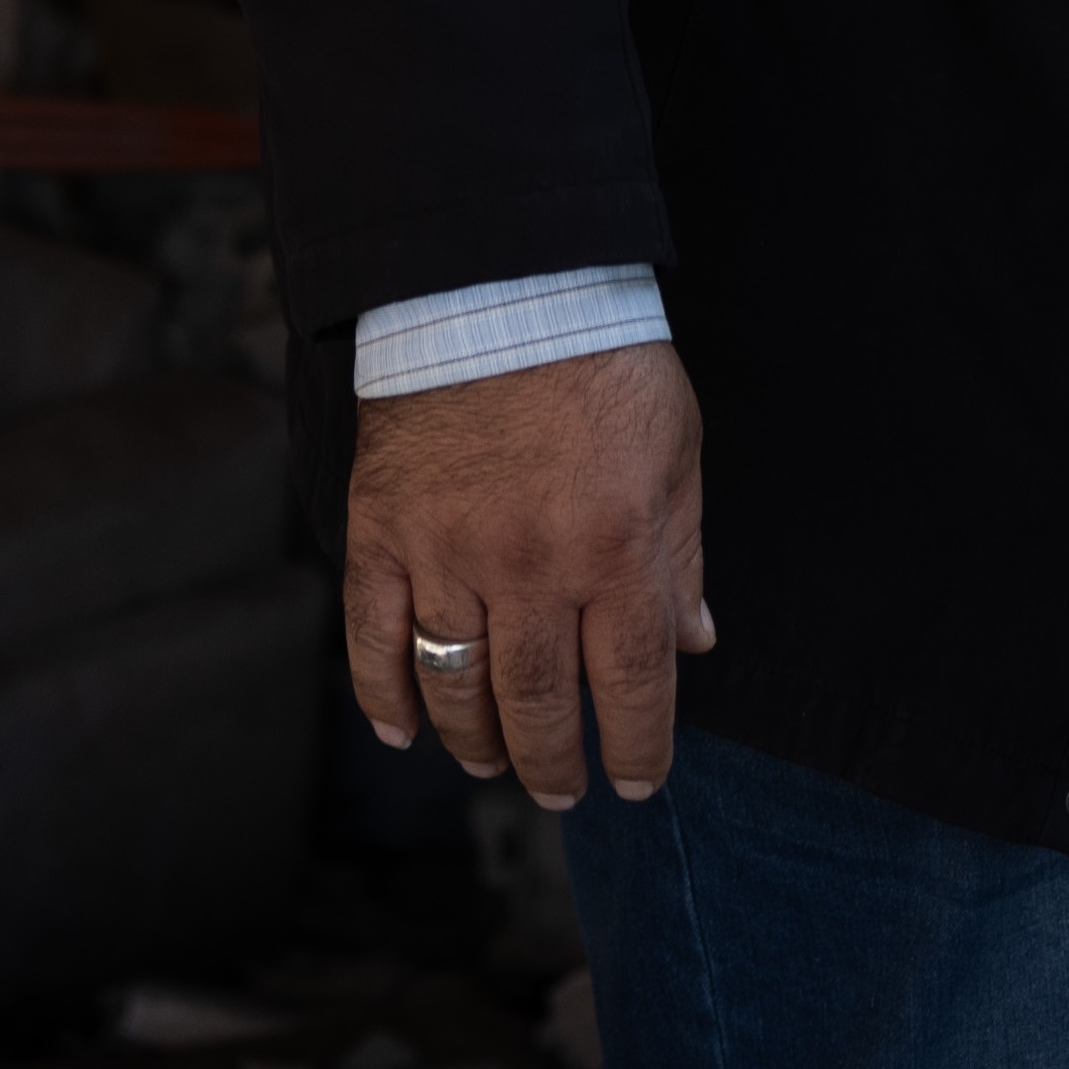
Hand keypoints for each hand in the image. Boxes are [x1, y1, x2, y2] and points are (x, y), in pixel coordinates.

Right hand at [343, 344, 712, 809]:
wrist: (496, 279)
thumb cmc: (600, 359)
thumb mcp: (674, 449)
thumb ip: (683, 553)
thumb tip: (694, 641)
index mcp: (617, 547)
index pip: (633, 687)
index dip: (638, 748)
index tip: (639, 780)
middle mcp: (531, 563)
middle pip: (540, 705)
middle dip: (556, 764)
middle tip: (562, 789)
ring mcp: (447, 550)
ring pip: (458, 685)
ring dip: (477, 742)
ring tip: (493, 763)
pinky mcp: (381, 529)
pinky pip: (374, 637)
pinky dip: (385, 696)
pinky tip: (406, 730)